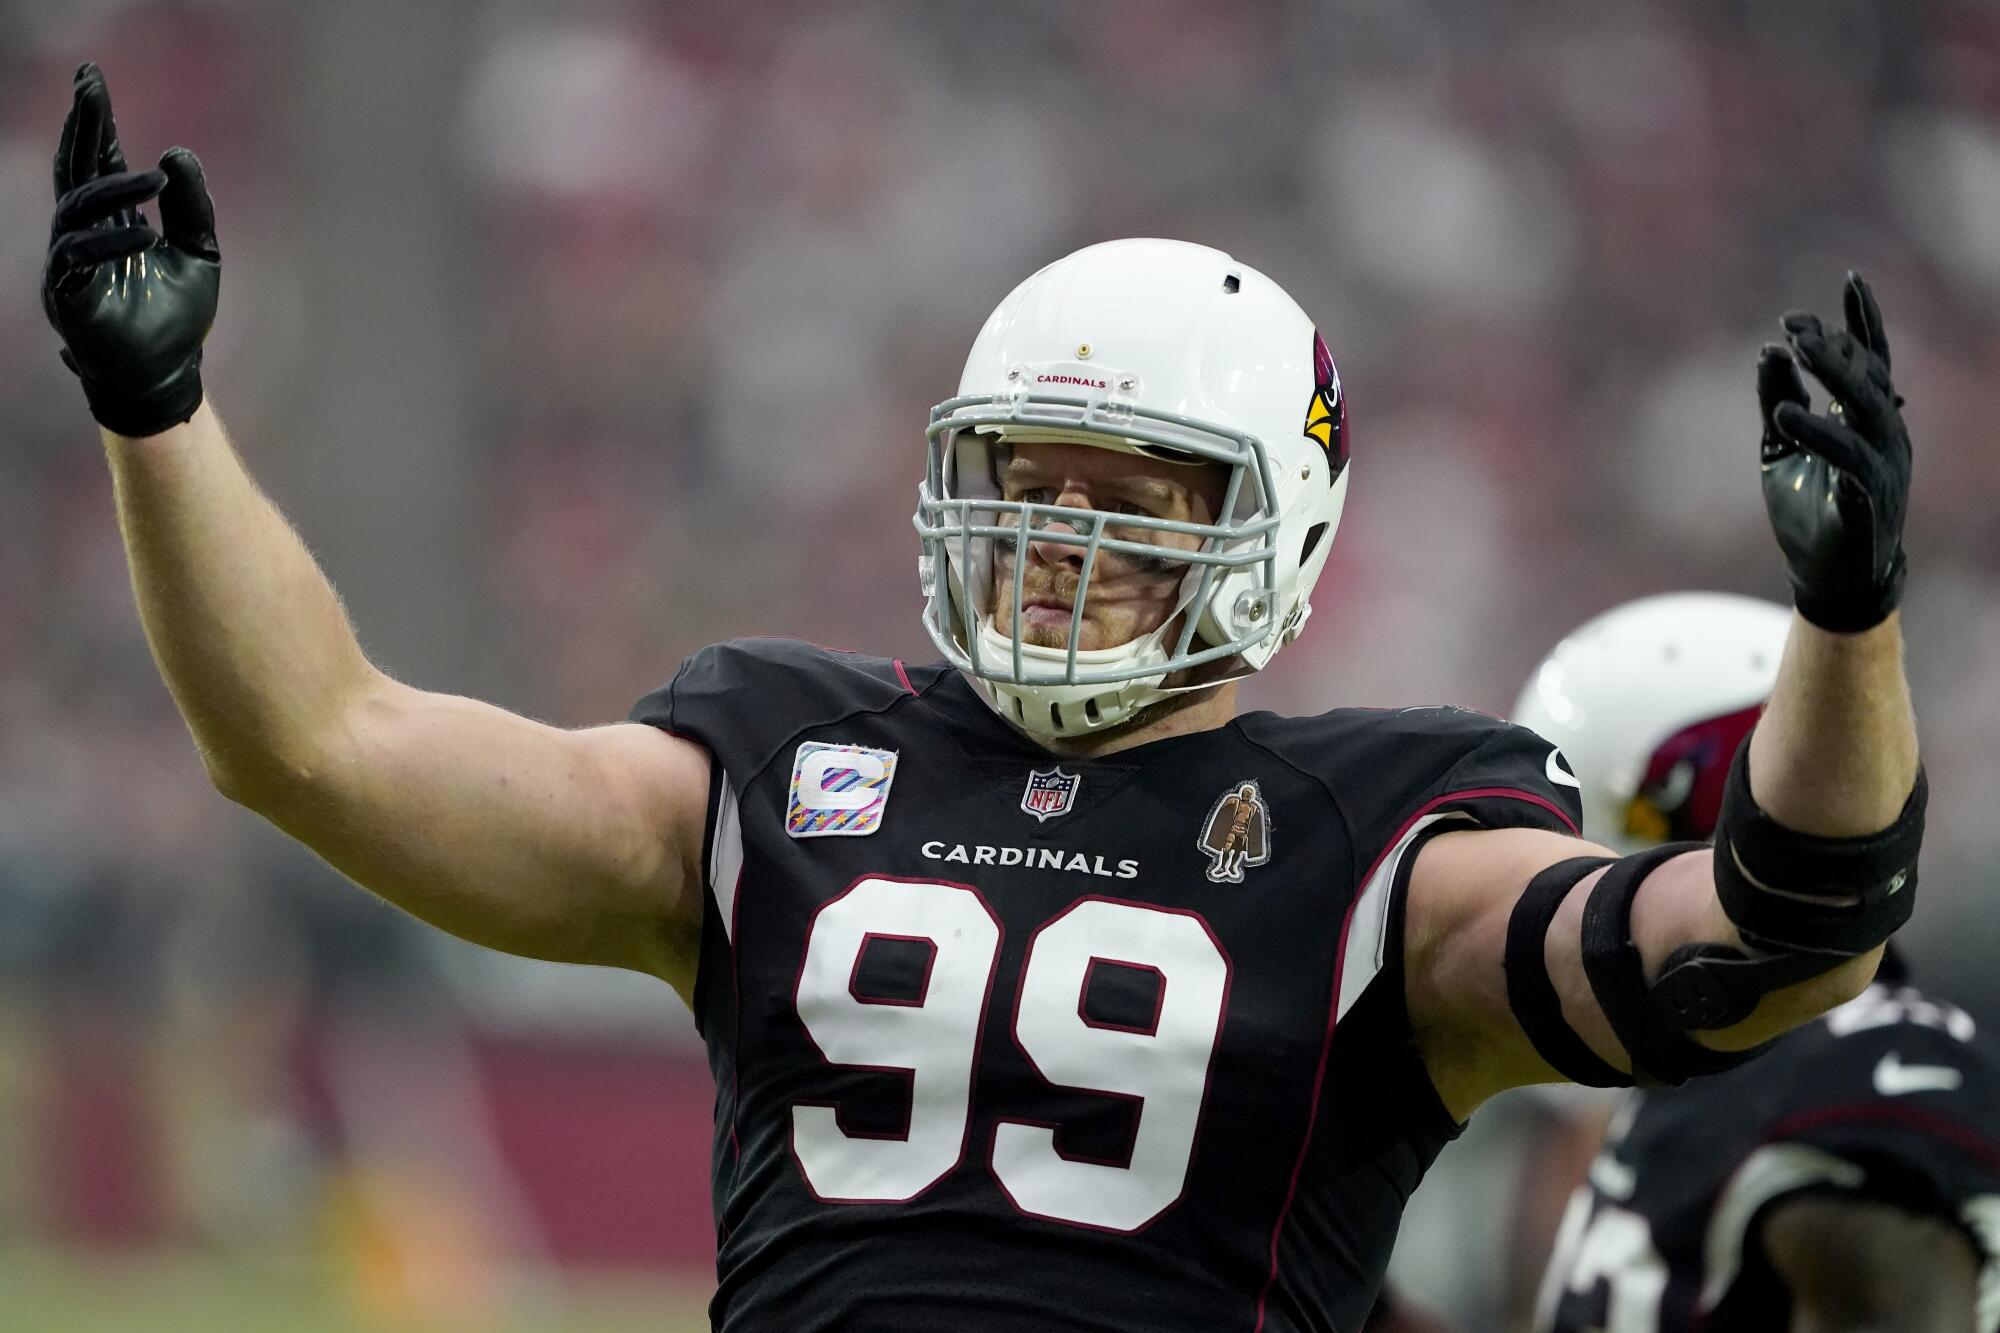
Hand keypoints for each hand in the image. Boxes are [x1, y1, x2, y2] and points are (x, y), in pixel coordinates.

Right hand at [42, 62, 218, 438]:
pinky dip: (111, 243)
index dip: (95, 122)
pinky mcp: (69, 294)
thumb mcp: (199, 252)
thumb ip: (191, 206)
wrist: (169, 375)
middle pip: (75, 168)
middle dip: (82, 127)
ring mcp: (72, 262)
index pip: (98, 161)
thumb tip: (175, 152)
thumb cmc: (178, 318)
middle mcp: (85, 234)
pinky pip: (79, 258)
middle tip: (89, 87)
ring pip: (75, 209)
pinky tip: (145, 235)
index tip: (91, 81)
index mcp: (113, 220)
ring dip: (114, 191)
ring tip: (154, 181)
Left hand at [1755, 272, 1910, 632]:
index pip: (1873, 359)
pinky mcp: (1869, 495)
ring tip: (1797, 348)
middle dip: (1834, 344)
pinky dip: (1819, 433)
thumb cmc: (1807, 511)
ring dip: (1833, 375)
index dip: (1864, 321)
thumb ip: (1777, 401)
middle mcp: (1884, 434)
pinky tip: (1786, 416)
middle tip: (1796, 323)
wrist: (1826, 577)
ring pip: (1866, 406)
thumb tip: (1768, 352)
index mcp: (1868, 419)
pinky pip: (1849, 457)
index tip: (1849, 279)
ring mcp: (1883, 463)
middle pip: (1868, 375)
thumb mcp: (1779, 449)